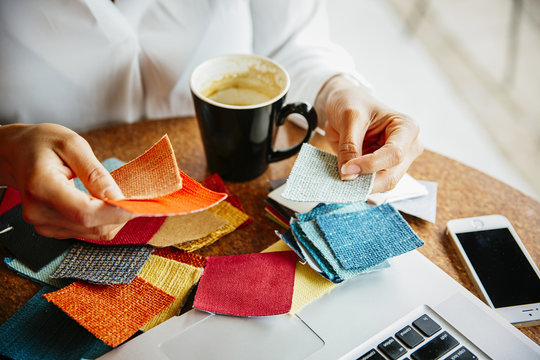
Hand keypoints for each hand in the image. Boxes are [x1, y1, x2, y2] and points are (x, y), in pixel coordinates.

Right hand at [0, 123, 134, 239]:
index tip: (138, 204)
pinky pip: (87, 232)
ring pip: (94, 233)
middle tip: (137, 197)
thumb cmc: (42, 144)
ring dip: (114, 219)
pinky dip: (103, 220)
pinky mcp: (51, 229)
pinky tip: (105, 204)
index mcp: (42, 187)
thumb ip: (95, 173)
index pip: (85, 212)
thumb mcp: (73, 144)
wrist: (16, 154)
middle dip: (121, 214)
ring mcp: (44, 224)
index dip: (116, 212)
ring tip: (120, 197)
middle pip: (93, 226)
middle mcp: (40, 212)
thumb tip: (116, 197)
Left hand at [315, 75, 422, 192]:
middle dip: (367, 181)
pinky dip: (358, 185)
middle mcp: (408, 146)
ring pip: (383, 184)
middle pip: (392, 175)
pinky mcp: (383, 169)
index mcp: (406, 128)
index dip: (370, 165)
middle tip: (343, 180)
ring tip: (342, 178)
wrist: (344, 103)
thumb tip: (348, 176)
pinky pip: (373, 184)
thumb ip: (350, 146)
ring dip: (362, 186)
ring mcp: (397, 161)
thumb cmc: (352, 102)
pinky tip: (346, 178)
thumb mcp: (349, 118)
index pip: (394, 154)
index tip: (346, 168)